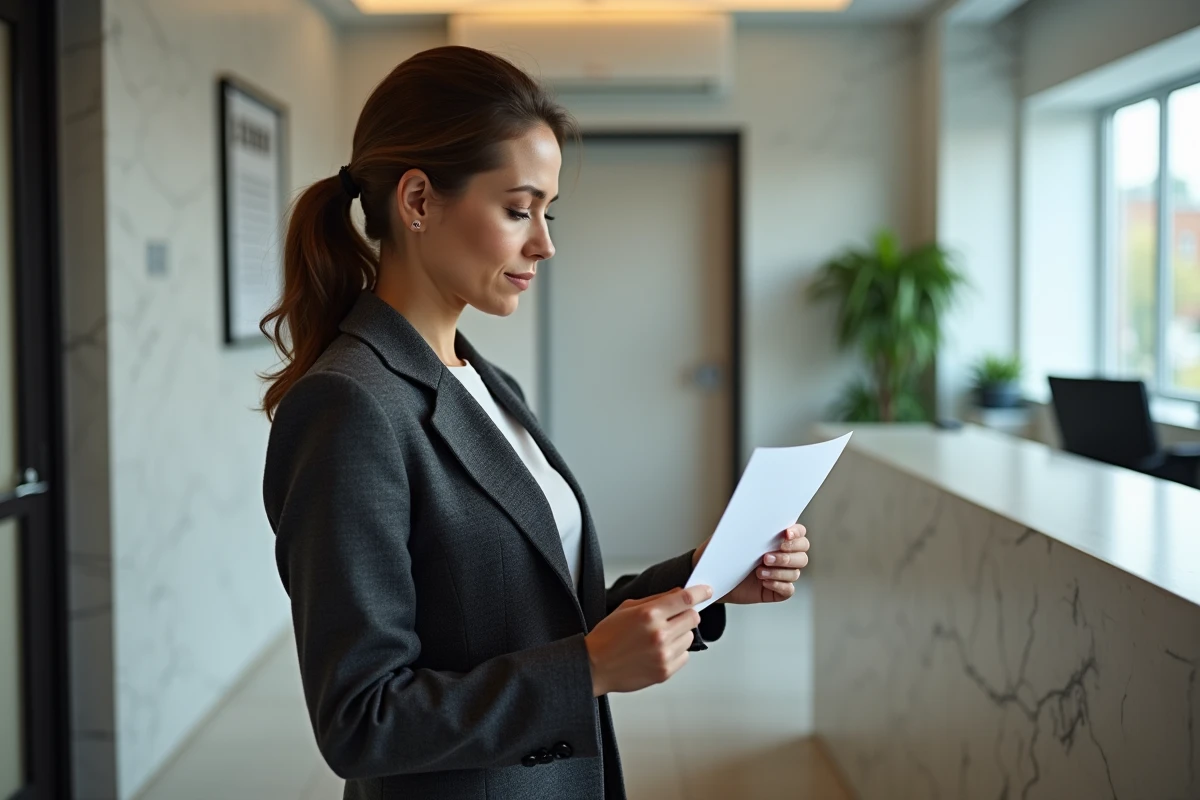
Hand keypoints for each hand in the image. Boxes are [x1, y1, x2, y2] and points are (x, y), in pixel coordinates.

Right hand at [584, 585, 710, 695]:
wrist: (595, 666)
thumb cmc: (607, 636)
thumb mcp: (627, 608)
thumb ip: (656, 599)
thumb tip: (679, 593)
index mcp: (649, 614)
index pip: (685, 599)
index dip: (700, 592)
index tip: (706, 591)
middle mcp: (659, 634)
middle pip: (693, 617)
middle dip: (686, 614)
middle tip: (673, 617)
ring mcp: (663, 655)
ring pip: (690, 637)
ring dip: (680, 633)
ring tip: (660, 637)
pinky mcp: (665, 671)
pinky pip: (684, 656)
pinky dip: (676, 651)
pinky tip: (658, 650)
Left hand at [691, 524, 808, 604]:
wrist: (713, 577)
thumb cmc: (723, 553)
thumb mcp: (732, 535)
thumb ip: (746, 524)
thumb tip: (755, 513)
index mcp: (777, 538)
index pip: (800, 532)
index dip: (797, 533)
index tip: (785, 534)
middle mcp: (784, 554)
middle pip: (802, 553)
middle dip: (787, 555)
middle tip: (766, 557)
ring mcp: (781, 573)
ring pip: (796, 572)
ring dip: (779, 571)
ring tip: (759, 571)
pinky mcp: (776, 590)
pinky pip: (789, 589)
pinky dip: (779, 585)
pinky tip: (764, 582)